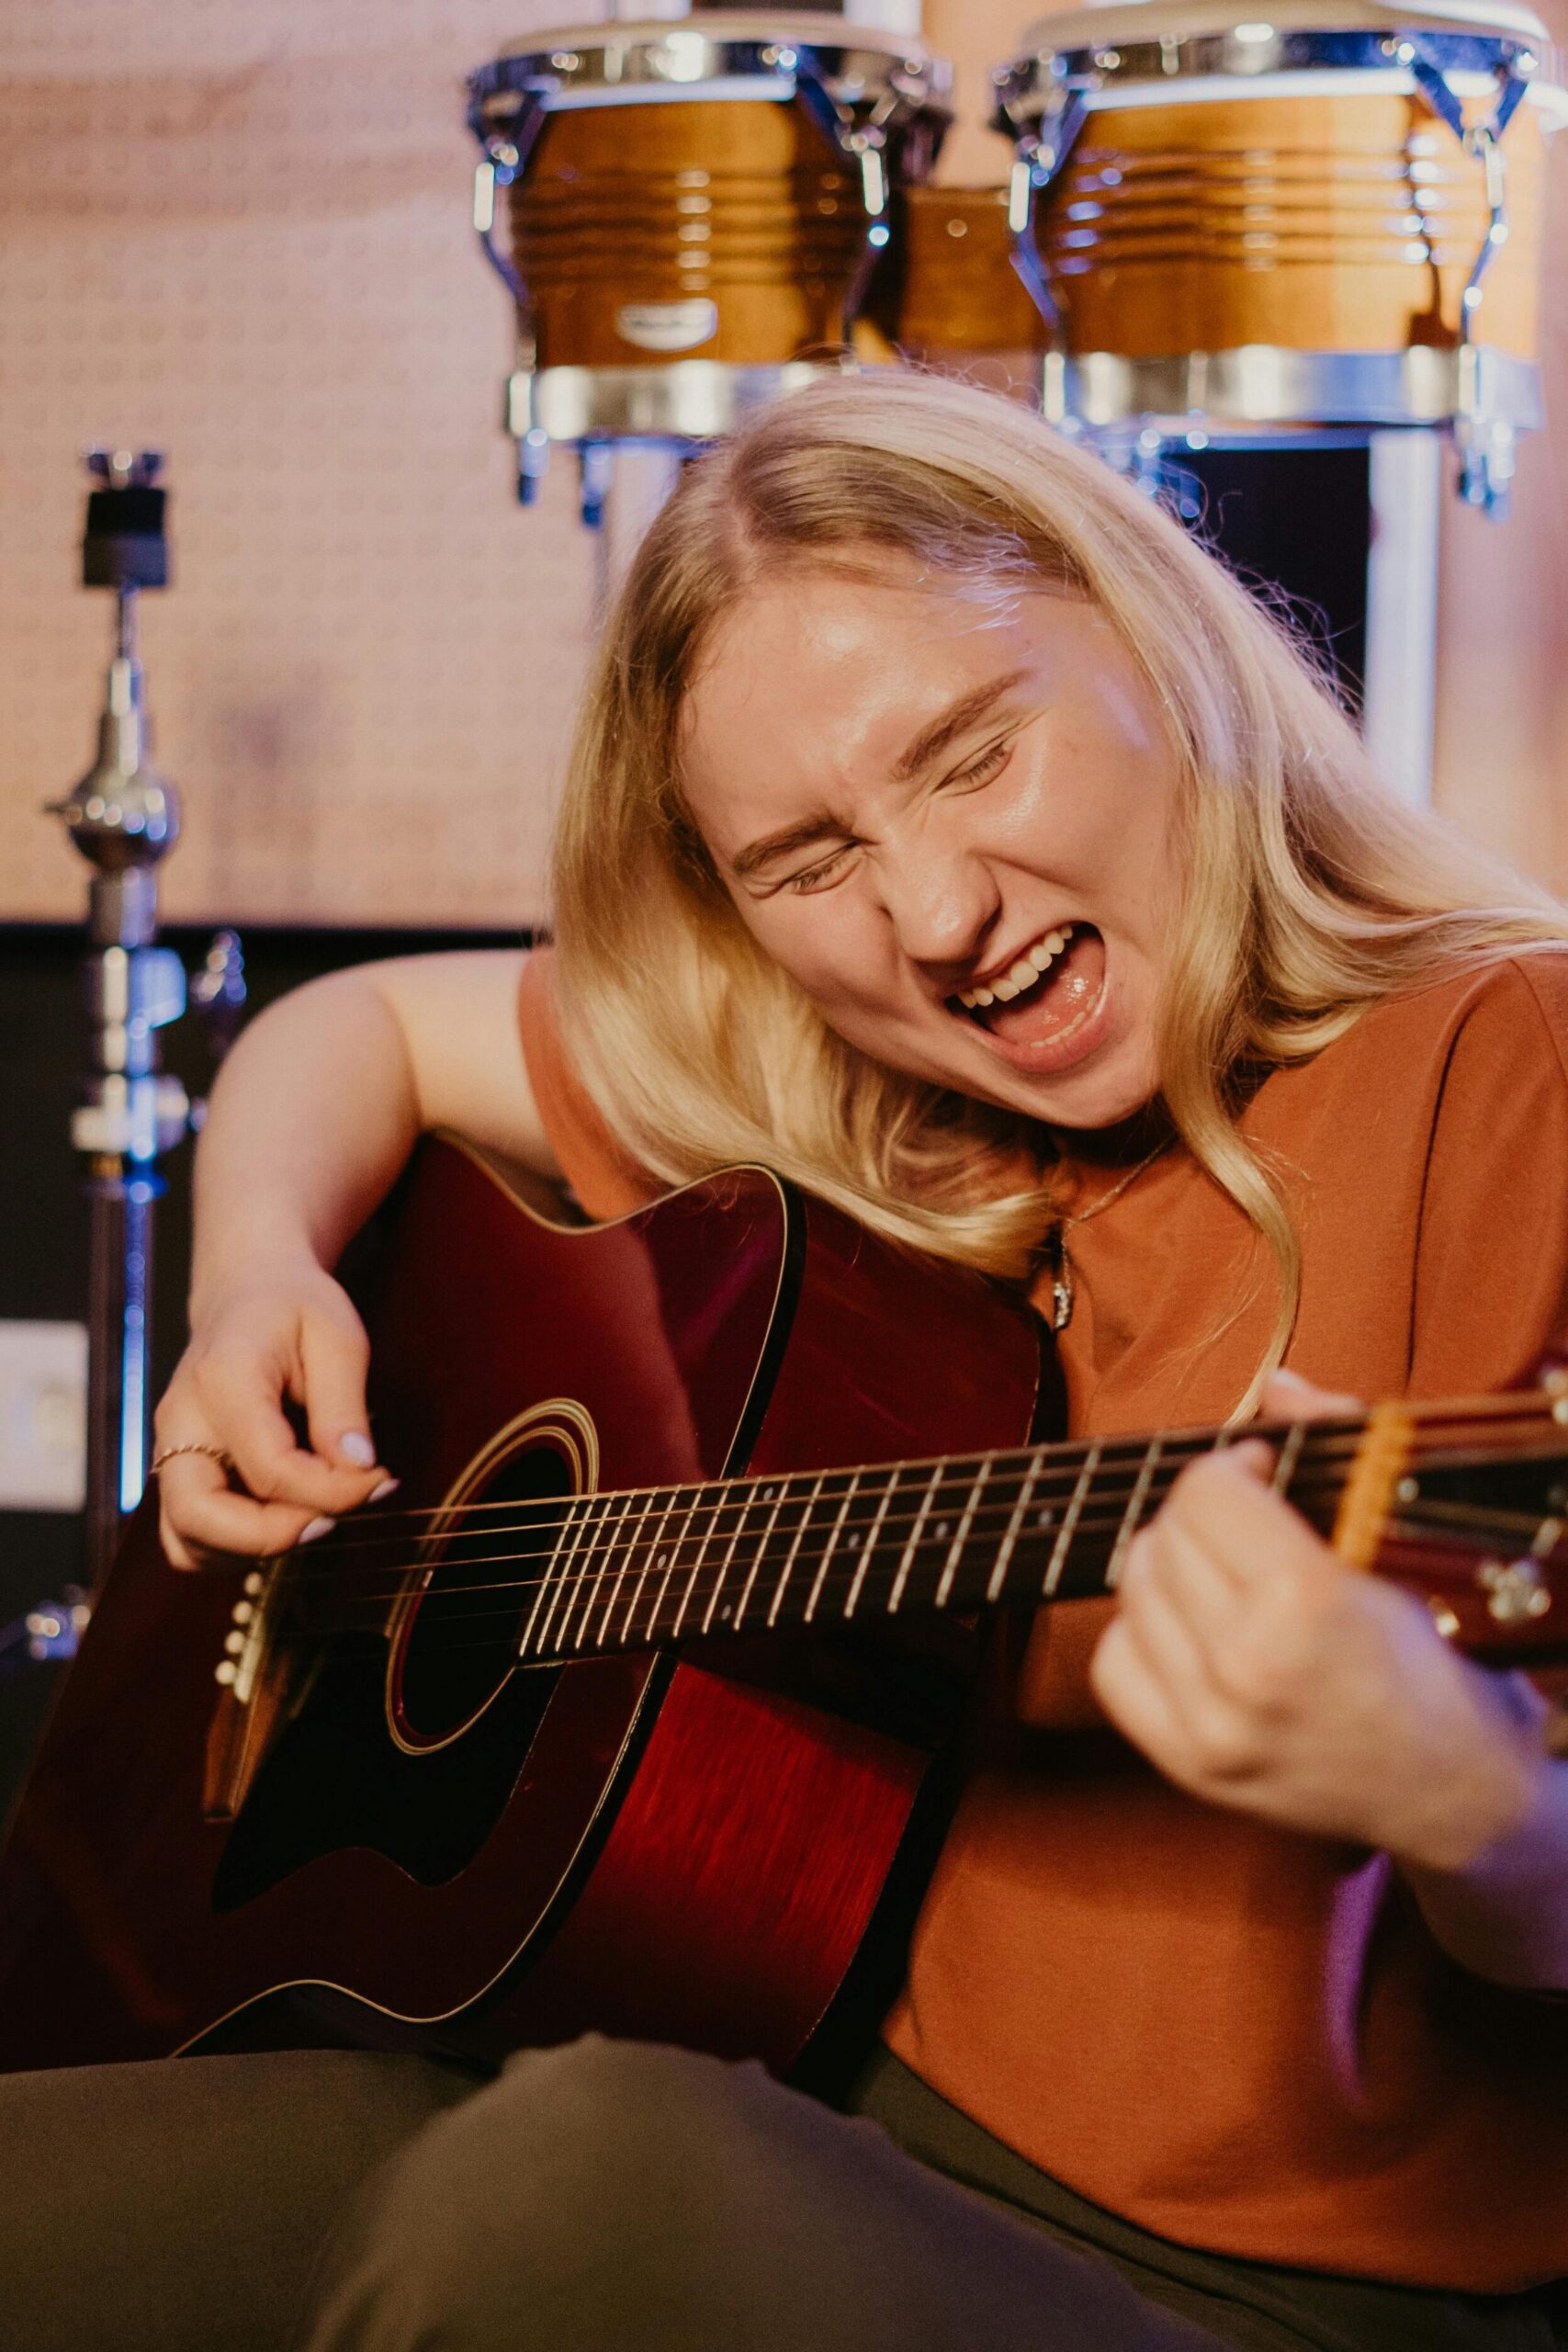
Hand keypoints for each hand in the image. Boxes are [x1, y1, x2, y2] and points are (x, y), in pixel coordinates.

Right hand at [153, 1258, 394, 1568]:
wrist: (246, 1290)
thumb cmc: (296, 1308)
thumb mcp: (338, 1335)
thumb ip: (345, 1405)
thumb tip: (359, 1469)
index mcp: (222, 1380)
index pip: (270, 1469)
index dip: (332, 1493)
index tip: (379, 1481)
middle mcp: (180, 1421)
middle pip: (197, 1518)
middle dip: (273, 1538)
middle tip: (333, 1519)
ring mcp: (170, 1451)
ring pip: (186, 1541)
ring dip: (253, 1550)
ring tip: (313, 1514)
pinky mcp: (177, 1472)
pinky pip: (189, 1538)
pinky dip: (235, 1548)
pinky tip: (285, 1516)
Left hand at [1089, 1373, 1546, 1871]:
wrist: (1459, 1791)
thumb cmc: (1445, 1657)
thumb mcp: (1409, 1543)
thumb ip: (1336, 1449)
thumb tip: (1276, 1387)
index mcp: (1306, 1604)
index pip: (1206, 1491)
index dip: (1235, 1465)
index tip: (1265, 1471)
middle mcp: (1246, 1669)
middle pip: (1162, 1536)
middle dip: (1201, 1512)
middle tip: (1247, 1520)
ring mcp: (1211, 1726)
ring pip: (1132, 1593)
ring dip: (1171, 1567)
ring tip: (1226, 1573)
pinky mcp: (1190, 1766)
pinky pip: (1114, 1663)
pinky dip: (1143, 1633)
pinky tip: (1196, 1629)